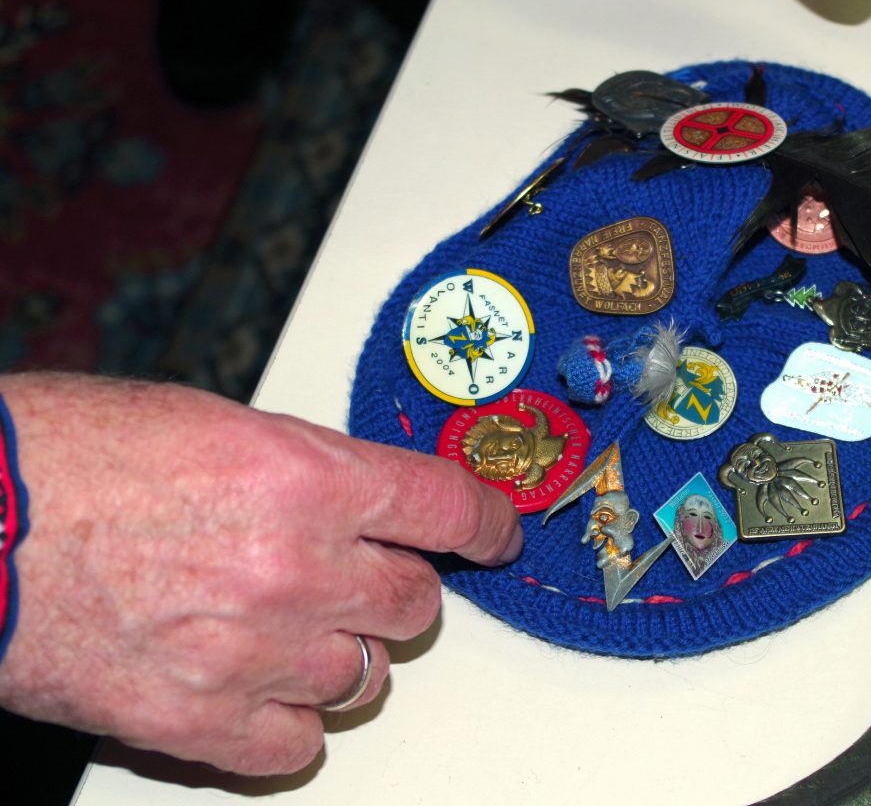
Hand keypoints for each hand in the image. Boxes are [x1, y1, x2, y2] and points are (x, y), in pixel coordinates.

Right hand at [0, 373, 520, 774]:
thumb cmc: (70, 457)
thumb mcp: (218, 424)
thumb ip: (312, 472)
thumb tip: (366, 505)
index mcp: (309, 480)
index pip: (450, 510)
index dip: (490, 523)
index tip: (499, 534)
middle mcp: (297, 569)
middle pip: (415, 603)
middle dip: (393, 589)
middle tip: (350, 576)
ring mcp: (251, 654)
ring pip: (366, 678)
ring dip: (341, 655)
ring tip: (283, 627)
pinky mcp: (196, 722)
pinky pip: (297, 747)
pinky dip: (287, 722)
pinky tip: (254, 687)